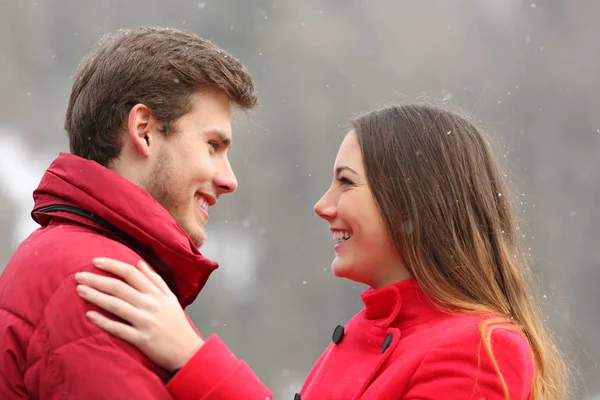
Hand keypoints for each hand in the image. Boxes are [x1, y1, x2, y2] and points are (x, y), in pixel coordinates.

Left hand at [74, 257, 202, 370]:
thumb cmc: (177, 324)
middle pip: (119, 287)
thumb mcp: (170, 297)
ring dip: (95, 296)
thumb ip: (155, 280)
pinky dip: (103, 321)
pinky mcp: (141, 339)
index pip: (131, 273)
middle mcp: (150, 304)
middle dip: (97, 279)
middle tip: (78, 275)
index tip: (95, 261)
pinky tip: (89, 315)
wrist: (187, 350)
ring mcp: (145, 321)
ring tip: (79, 290)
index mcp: (157, 293)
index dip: (112, 265)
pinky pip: (118, 328)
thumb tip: (139, 263)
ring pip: (116, 305)